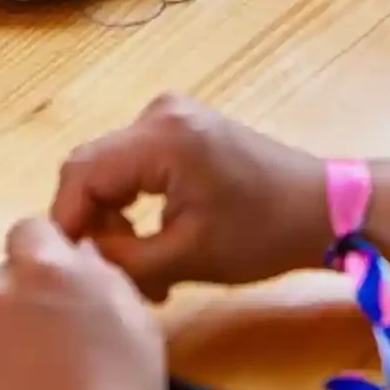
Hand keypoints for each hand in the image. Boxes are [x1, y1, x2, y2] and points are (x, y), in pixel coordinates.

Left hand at [0, 218, 164, 389]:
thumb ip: (102, 277)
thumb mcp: (137, 325)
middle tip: (47, 346)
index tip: (58, 288)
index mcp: (46, 267)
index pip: (30, 230)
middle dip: (21, 300)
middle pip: (2, 278)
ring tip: (17, 380)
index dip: (43, 255)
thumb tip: (77, 254)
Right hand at [52, 94, 328, 300]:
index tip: (69, 270)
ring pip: (110, 169)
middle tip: (111, 276)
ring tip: (140, 269)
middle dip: (92, 224)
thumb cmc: (263, 234)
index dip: (66, 223)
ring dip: (114, 219)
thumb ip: (121, 258)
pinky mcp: (181, 128)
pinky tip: (152, 241)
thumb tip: (73, 260)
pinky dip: (133, 204)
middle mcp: (159, 113)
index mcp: (161, 137)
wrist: (323, 208)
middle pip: (91, 168)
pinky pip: (133, 165)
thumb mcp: (187, 257)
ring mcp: (170, 116)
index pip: (81, 174)